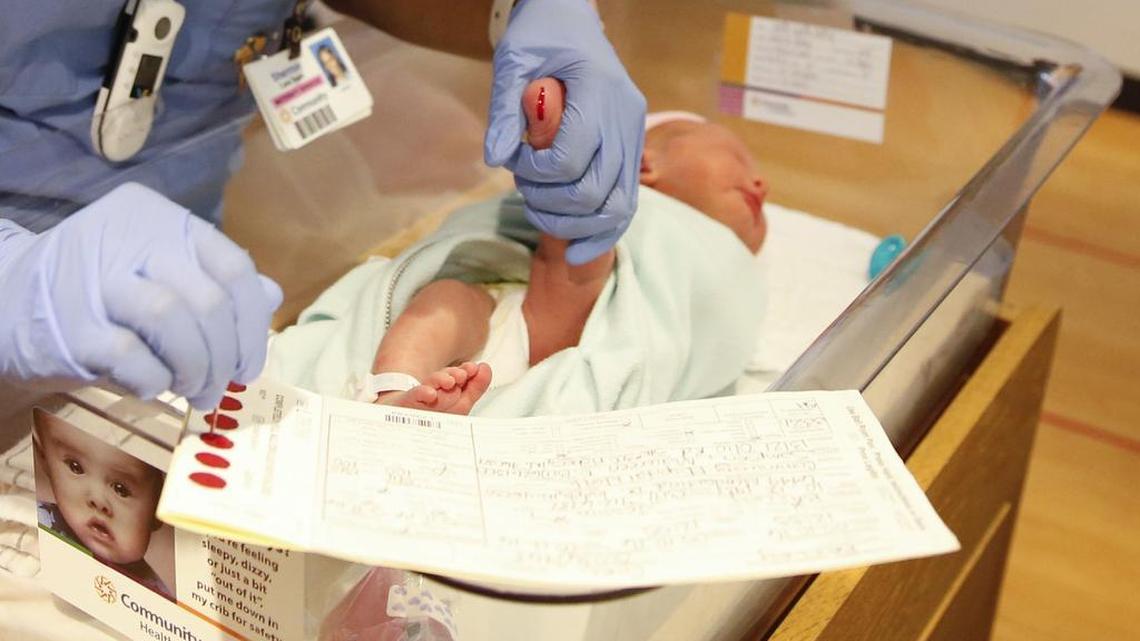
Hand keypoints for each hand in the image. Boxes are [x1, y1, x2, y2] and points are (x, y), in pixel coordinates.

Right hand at [0, 183, 281, 409]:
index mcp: (160, 219)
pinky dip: (153, 379)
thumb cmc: (101, 294)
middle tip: (220, 387)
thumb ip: (214, 282)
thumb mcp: (160, 276)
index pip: (233, 267)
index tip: (251, 364)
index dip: (253, 323)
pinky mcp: (70, 324)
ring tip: (192, 390)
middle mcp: (128, 237)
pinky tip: (152, 385)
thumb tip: (271, 296)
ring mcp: (95, 278)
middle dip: (225, 356)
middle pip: (208, 299)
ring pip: (173, 319)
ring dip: (195, 368)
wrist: (9, 306)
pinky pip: (132, 356)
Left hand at [485, 0, 645, 264]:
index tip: (514, 158)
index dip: (535, 173)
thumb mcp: (512, 62)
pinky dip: (602, 232)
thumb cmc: (539, 36)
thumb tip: (495, 158)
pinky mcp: (633, 151)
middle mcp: (625, 119)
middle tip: (524, 188)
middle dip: (551, 205)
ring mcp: (634, 137)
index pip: (569, 160)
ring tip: (542, 212)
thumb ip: (504, 110)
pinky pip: (626, 204)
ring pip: (617, 208)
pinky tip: (576, 252)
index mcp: (598, 92)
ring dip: (573, 224)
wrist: (571, 21)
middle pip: (594, 192)